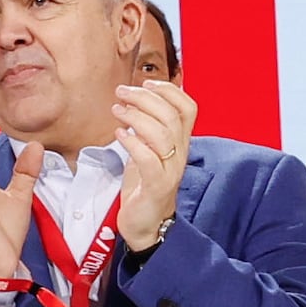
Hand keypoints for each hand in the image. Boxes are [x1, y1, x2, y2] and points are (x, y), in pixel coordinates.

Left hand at [110, 80, 196, 249]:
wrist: (145, 224)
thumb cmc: (144, 185)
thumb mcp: (149, 150)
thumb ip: (149, 128)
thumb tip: (138, 99)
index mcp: (181, 143)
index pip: (188, 108)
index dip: (169, 90)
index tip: (146, 82)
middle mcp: (180, 154)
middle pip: (172, 116)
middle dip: (145, 98)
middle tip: (122, 93)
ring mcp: (170, 170)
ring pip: (161, 134)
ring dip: (135, 117)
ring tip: (117, 110)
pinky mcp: (156, 186)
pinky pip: (148, 160)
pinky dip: (132, 143)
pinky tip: (119, 135)